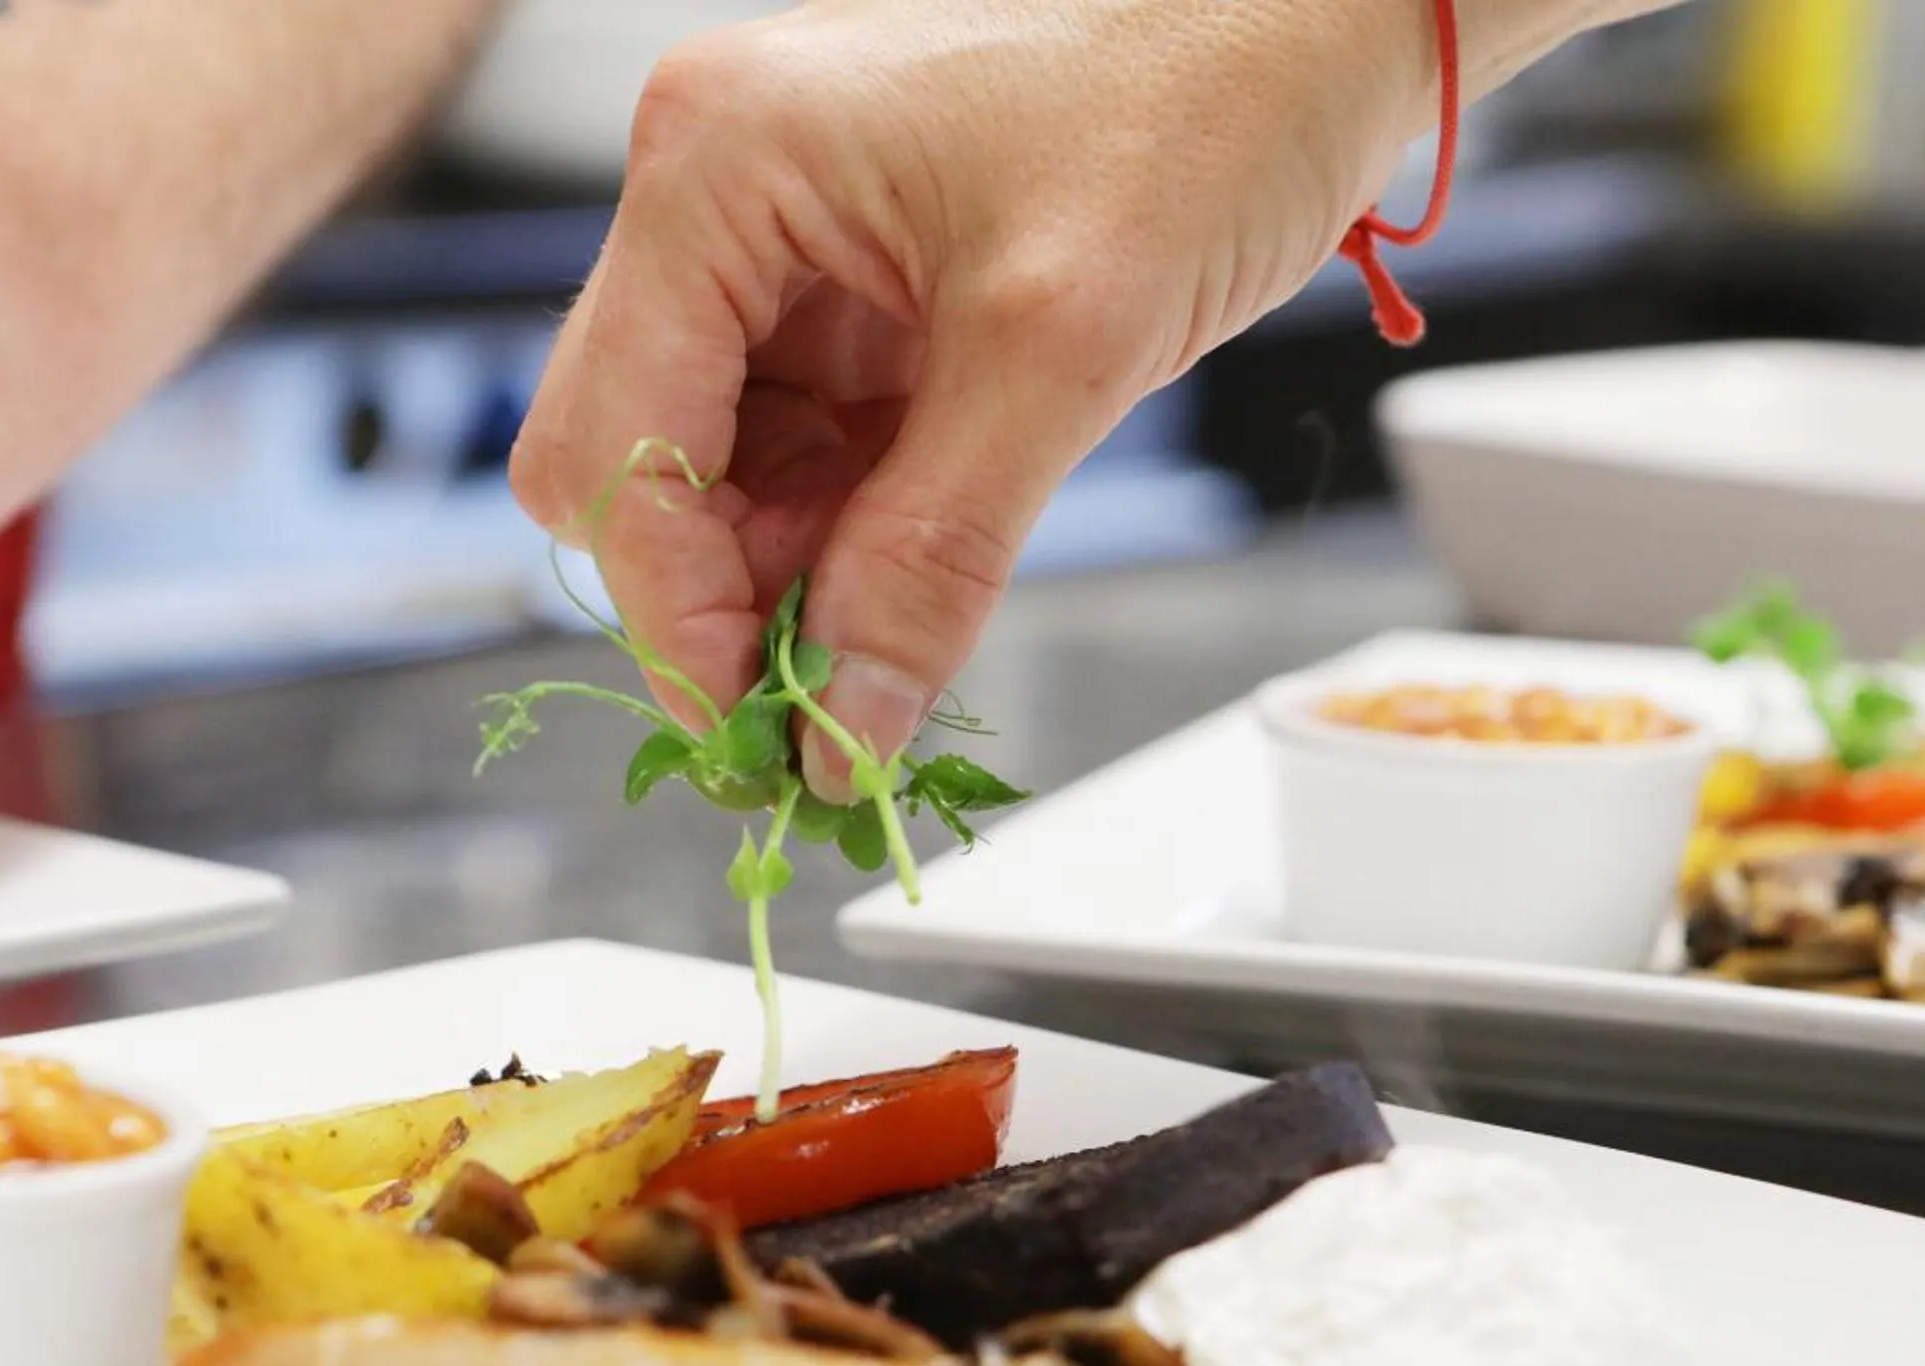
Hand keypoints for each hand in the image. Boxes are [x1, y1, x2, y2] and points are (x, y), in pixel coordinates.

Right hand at [509, 0, 1443, 796]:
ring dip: (788, 576)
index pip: (610, 444)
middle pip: (626, 464)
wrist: (1313, 28)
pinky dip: (843, 535)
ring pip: (709, 478)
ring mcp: (774, 246)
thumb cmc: (1205, 98)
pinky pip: (794, 454)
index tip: (758, 736)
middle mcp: (713, 195)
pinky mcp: (844, 293)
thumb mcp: (1065, 347)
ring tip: (896, 632)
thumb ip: (934, 552)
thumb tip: (842, 727)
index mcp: (717, 164)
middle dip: (720, 594)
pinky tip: (918, 565)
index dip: (674, 612)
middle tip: (828, 699)